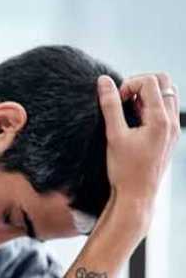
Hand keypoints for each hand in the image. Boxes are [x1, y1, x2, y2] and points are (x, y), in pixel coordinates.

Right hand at [97, 73, 180, 219]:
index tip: (115, 100)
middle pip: (164, 82)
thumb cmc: (125, 170)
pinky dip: (150, 107)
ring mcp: (172, 128)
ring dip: (146, 96)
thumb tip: (104, 82)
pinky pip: (165, 110)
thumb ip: (110, 105)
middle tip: (123, 100)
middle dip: (141, 84)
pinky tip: (134, 122)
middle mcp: (171, 122)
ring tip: (128, 111)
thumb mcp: (114, 135)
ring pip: (167, 95)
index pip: (150, 82)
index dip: (129, 85)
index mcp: (160, 120)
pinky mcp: (169, 135)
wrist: (137, 195)